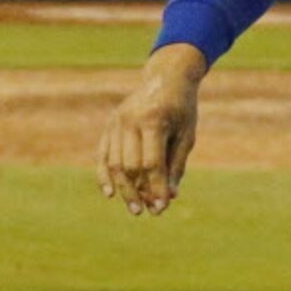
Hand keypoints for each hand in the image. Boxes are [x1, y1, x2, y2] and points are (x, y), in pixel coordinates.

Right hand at [98, 43, 206, 214]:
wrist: (166, 78)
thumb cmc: (182, 109)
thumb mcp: (187, 135)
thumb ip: (176, 165)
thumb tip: (169, 197)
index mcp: (153, 120)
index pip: (152, 163)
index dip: (156, 187)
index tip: (162, 207)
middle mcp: (130, 120)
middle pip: (130, 165)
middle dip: (139, 191)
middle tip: (147, 212)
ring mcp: (116, 122)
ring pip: (114, 163)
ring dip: (123, 189)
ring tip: (135, 208)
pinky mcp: (109, 125)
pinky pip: (103, 155)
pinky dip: (104, 175)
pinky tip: (110, 194)